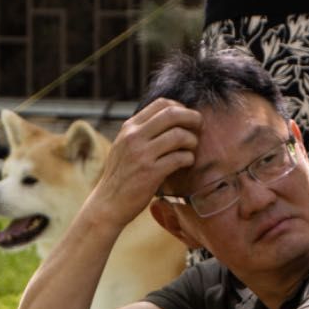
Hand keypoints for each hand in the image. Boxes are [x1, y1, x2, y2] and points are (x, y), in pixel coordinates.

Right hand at [85, 98, 199, 229]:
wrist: (107, 203)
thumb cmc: (120, 176)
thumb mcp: (123, 146)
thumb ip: (141, 132)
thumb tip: (169, 119)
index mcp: (129, 128)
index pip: (161, 104)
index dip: (180, 108)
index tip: (187, 119)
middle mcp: (134, 137)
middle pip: (172, 114)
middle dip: (192, 118)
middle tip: (200, 127)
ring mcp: (142, 154)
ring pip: (179, 135)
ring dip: (192, 141)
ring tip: (192, 149)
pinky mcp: (150, 173)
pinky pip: (179, 158)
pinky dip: (189, 159)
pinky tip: (187, 163)